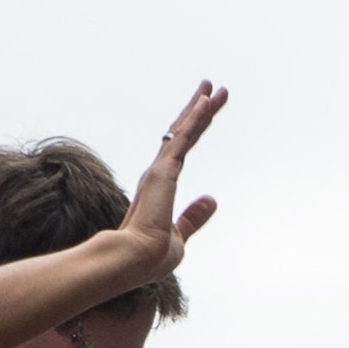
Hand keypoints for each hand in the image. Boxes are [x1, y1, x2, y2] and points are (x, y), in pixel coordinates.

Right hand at [116, 82, 225, 283]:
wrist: (134, 260)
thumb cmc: (151, 256)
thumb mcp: (180, 237)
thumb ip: (194, 217)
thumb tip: (213, 200)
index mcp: (160, 187)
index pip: (181, 150)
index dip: (195, 128)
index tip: (208, 110)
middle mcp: (157, 173)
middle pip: (182, 133)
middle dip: (199, 110)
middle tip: (213, 88)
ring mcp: (159, 171)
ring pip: (184, 131)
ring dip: (200, 107)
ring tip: (214, 87)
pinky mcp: (163, 172)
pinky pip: (182, 139)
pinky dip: (195, 119)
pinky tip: (206, 102)